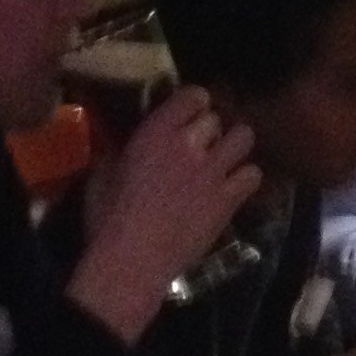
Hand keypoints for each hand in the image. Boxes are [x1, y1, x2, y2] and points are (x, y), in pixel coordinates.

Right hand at [68, 84, 260, 343]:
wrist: (133, 260)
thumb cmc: (109, 219)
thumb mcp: (102, 175)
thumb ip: (116, 152)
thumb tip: (117, 144)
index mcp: (156, 132)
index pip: (193, 95)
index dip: (195, 103)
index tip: (190, 114)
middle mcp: (189, 144)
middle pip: (216, 118)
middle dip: (210, 130)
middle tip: (201, 146)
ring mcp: (212, 171)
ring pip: (243, 138)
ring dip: (234, 146)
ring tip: (225, 160)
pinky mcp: (228, 198)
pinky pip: (253, 175)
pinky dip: (246, 179)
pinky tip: (234, 188)